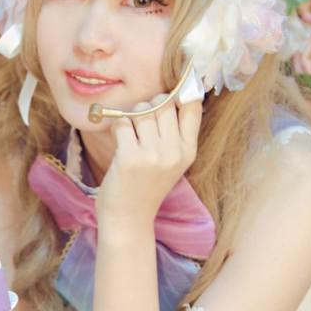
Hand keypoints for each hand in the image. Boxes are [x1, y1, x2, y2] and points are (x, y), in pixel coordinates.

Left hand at [97, 98, 201, 226]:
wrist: (128, 218)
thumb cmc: (146, 185)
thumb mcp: (171, 161)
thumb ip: (175, 132)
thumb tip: (172, 93)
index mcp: (189, 150)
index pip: (193, 106)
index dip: (180, 92)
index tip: (168, 93)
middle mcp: (174, 152)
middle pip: (163, 103)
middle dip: (148, 105)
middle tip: (140, 120)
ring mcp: (153, 155)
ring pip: (141, 110)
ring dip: (131, 116)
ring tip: (129, 133)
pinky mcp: (129, 158)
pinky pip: (123, 122)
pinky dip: (117, 126)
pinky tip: (118, 140)